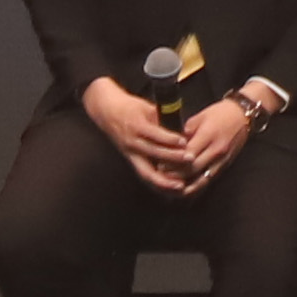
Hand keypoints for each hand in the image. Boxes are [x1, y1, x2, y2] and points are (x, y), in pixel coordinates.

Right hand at [82, 75, 196, 187]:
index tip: (184, 142)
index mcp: (136, 126)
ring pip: (147, 172)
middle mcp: (132, 142)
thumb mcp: (147, 107)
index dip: (170, 139)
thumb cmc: (129, 107)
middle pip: (153, 154)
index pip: (154, 135)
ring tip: (180, 185)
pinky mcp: (131, 161)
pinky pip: (144, 175)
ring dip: (164, 181)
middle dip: (172, 158)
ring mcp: (130, 154)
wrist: (106, 111)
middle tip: (189, 160)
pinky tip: (169, 189)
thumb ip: (163, 119)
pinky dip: (157, 184)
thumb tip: (182, 130)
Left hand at [166, 94, 262, 194]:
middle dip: (176, 174)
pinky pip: (209, 179)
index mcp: (209, 135)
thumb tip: (174, 142)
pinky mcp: (225, 165)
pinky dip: (197, 186)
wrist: (243, 116)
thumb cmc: (220, 113)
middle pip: (194, 168)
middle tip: (161, 175)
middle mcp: (216, 150)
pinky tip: (186, 189)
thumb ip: (187, 130)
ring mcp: (222, 160)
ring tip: (171, 186)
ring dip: (186, 184)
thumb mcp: (201, 115)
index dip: (174, 160)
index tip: (160, 163)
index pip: (188, 153)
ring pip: (202, 178)